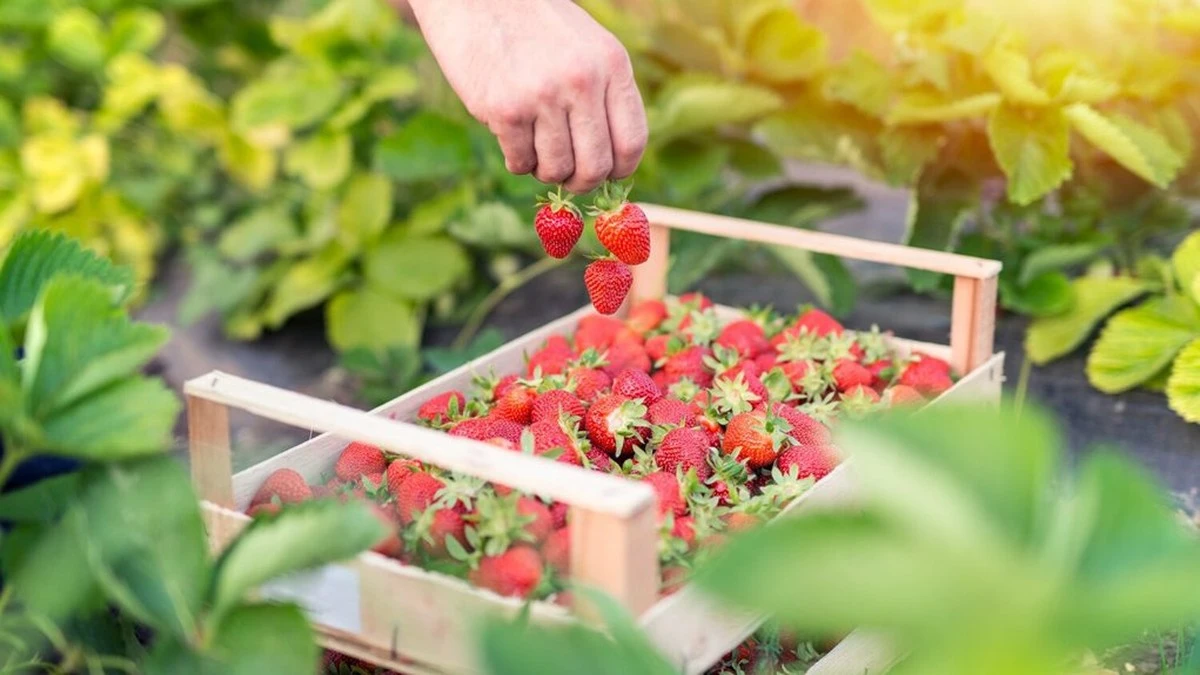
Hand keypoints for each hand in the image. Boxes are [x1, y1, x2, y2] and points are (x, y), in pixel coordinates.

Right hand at [407, 0, 647, 192]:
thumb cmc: (533, 26)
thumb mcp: (586, 46)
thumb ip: (605, 92)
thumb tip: (614, 158)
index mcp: (611, 64)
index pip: (632, 141)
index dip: (620, 169)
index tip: (607, 174)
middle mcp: (583, 80)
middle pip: (596, 166)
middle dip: (582, 181)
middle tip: (568, 176)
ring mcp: (543, 95)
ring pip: (557, 169)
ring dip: (545, 169)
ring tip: (536, 148)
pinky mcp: (505, 109)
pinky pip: (520, 162)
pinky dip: (517, 161)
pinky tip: (512, 138)